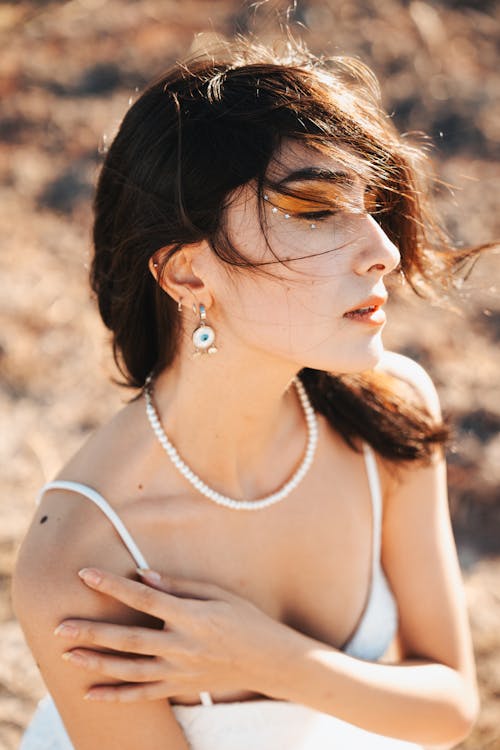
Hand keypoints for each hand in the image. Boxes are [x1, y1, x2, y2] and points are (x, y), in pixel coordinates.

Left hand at [54, 567, 289, 701]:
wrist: (269, 661)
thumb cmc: (245, 619)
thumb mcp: (218, 594)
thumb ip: (179, 587)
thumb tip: (143, 576)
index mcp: (191, 617)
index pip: (144, 600)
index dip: (113, 586)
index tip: (86, 574)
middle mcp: (181, 647)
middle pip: (128, 640)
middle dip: (92, 632)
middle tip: (60, 625)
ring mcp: (179, 672)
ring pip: (129, 670)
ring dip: (96, 663)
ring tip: (67, 656)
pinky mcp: (179, 688)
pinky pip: (142, 695)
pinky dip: (115, 696)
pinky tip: (91, 693)